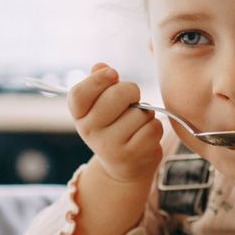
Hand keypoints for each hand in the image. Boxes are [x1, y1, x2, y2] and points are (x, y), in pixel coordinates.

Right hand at [67, 63, 163, 184]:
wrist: (123, 167)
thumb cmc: (114, 127)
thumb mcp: (101, 106)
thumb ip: (100, 83)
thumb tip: (100, 67)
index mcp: (79, 115)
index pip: (79, 94)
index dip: (97, 79)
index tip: (113, 73)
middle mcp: (89, 131)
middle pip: (116, 96)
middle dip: (131, 91)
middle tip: (132, 100)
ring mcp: (109, 146)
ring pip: (139, 112)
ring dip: (145, 113)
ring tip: (137, 123)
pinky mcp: (131, 155)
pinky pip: (152, 128)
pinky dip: (154, 127)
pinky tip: (145, 135)